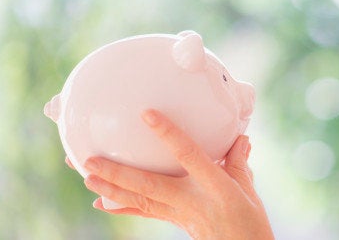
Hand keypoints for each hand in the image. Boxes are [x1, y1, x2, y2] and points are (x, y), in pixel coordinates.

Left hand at [80, 109, 273, 239]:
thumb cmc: (250, 223)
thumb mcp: (248, 190)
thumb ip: (239, 162)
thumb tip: (239, 137)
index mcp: (215, 186)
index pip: (188, 156)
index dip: (168, 135)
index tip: (147, 115)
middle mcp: (192, 200)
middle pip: (150, 185)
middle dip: (119, 173)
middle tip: (90, 161)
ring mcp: (180, 213)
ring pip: (141, 200)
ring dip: (112, 190)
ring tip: (88, 177)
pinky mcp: (175, 221)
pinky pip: (146, 212)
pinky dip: (123, 207)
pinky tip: (100, 203)